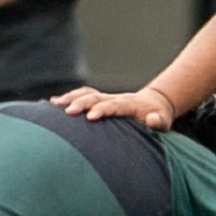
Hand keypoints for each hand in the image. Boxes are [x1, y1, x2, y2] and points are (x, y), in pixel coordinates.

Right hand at [53, 84, 176, 127]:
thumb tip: (152, 119)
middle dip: (82, 103)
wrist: (154, 104)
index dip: (103, 110)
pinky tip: (52, 104)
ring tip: (54, 105)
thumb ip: (158, 122)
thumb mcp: (163, 122)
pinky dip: (69, 97)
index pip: (115, 106)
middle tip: (68, 112)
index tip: (91, 117)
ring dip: (71, 98)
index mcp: (130, 105)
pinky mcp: (100, 100)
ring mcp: (107, 98)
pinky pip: (83, 95)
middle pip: (96, 97)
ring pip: (87, 94)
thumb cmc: (158, 117)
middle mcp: (116, 98)